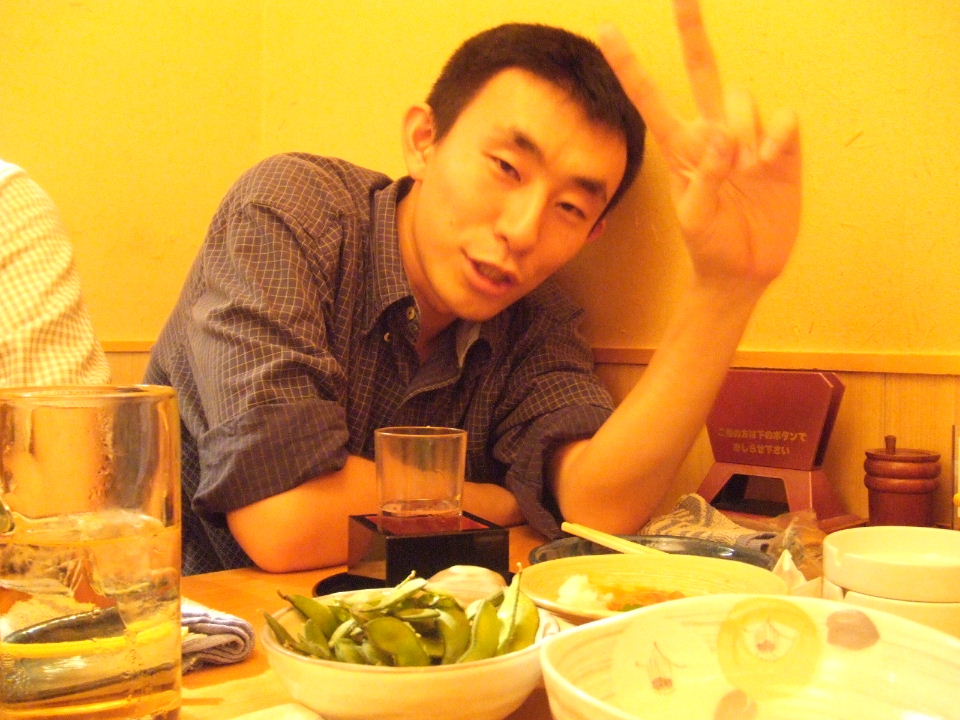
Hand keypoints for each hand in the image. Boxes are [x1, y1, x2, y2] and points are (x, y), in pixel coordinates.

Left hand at [598, 0, 801, 290]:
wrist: (745, 271)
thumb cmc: (710, 246)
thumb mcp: (695, 220)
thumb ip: (704, 178)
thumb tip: (724, 137)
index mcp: (680, 148)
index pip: (651, 100)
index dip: (630, 66)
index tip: (606, 31)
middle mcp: (712, 134)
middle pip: (702, 72)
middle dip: (693, 32)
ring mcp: (747, 138)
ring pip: (741, 99)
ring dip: (742, 127)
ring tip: (744, 171)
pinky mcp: (780, 149)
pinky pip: (782, 119)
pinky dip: (778, 134)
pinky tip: (770, 160)